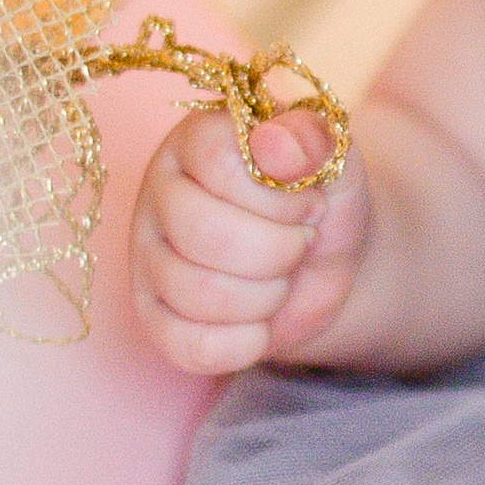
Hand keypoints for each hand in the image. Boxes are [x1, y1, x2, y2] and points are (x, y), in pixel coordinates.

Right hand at [128, 103, 369, 375]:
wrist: (322, 262)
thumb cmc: (320, 200)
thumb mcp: (335, 160)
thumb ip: (312, 139)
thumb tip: (274, 144)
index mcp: (198, 139)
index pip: (219, 163)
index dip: (278, 196)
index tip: (308, 202)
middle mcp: (161, 192)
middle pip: (201, 233)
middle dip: (276, 251)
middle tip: (299, 243)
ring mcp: (148, 255)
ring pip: (195, 292)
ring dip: (265, 297)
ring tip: (280, 277)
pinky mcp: (153, 315)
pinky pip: (185, 345)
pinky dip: (240, 345)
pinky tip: (261, 326)